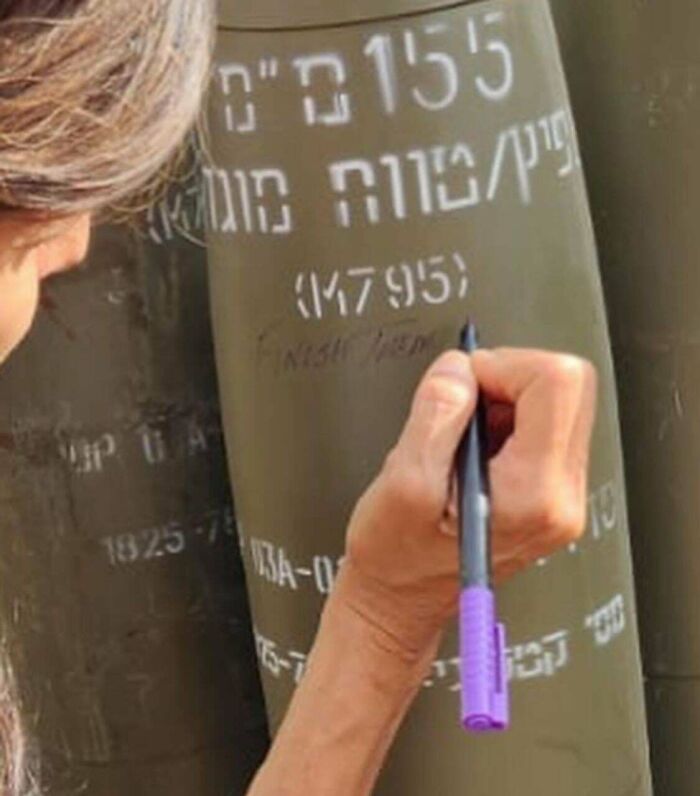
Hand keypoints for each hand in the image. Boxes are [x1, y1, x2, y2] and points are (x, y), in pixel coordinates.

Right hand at [335, 347, 596, 657]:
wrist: (402, 600)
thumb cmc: (397, 557)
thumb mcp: (403, 482)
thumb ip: (434, 417)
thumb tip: (460, 369)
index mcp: (534, 493)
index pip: (556, 383)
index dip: (502, 366)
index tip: (462, 388)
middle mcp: (561, 496)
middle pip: (569, 385)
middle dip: (507, 377)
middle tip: (461, 407)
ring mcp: (561, 495)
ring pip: (558, 400)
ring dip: (504, 399)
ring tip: (461, 438)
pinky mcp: (550, 491)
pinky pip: (544, 424)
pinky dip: (505, 418)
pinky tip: (472, 448)